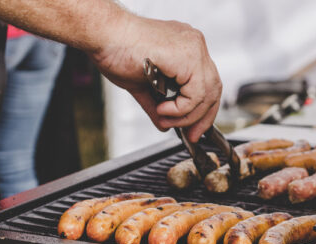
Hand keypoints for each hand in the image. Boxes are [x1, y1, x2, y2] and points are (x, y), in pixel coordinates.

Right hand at [90, 14, 221, 142]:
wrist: (102, 35)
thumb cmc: (116, 50)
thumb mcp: (141, 84)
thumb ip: (157, 104)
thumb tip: (165, 125)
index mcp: (187, 48)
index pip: (208, 84)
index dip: (203, 111)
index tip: (193, 130)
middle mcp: (194, 45)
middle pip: (213, 90)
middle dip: (202, 118)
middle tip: (190, 135)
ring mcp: (193, 48)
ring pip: (207, 94)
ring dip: (186, 115)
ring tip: (163, 117)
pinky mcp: (188, 56)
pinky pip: (196, 94)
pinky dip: (181, 108)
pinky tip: (162, 108)